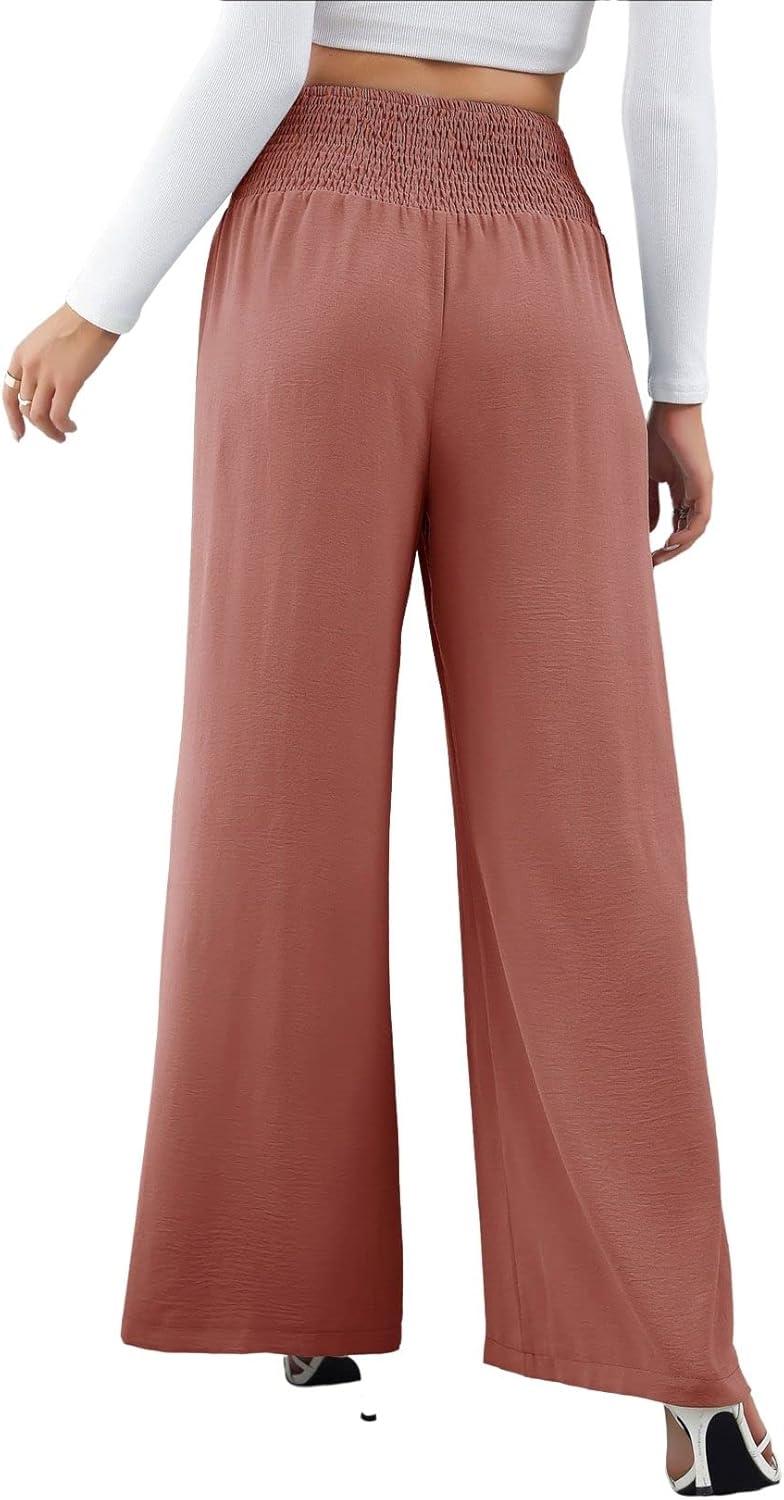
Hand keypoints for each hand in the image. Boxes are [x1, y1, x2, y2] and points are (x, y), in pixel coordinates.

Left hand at [4, 304, 117, 442]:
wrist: (94, 312)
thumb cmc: (78, 322)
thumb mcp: (46, 342)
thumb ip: (41, 363)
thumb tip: (47, 386)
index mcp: (21, 354)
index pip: (8, 393)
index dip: (12, 417)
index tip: (19, 433)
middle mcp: (29, 366)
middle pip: (24, 407)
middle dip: (38, 426)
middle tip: (52, 434)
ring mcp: (47, 374)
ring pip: (38, 416)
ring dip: (49, 431)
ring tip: (61, 436)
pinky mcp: (67, 381)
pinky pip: (58, 415)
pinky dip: (63, 427)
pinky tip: (71, 427)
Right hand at [647, 402, 712, 565]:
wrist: (668, 411)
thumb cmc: (655, 436)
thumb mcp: (647, 477)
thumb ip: (650, 503)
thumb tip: (650, 529)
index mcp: (681, 490)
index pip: (677, 524)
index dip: (664, 543)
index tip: (647, 555)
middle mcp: (695, 492)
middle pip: (687, 531)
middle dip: (671, 550)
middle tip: (652, 564)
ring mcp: (701, 488)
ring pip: (696, 528)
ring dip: (680, 546)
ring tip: (661, 556)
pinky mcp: (703, 482)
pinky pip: (701, 516)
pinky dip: (688, 532)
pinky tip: (672, 542)